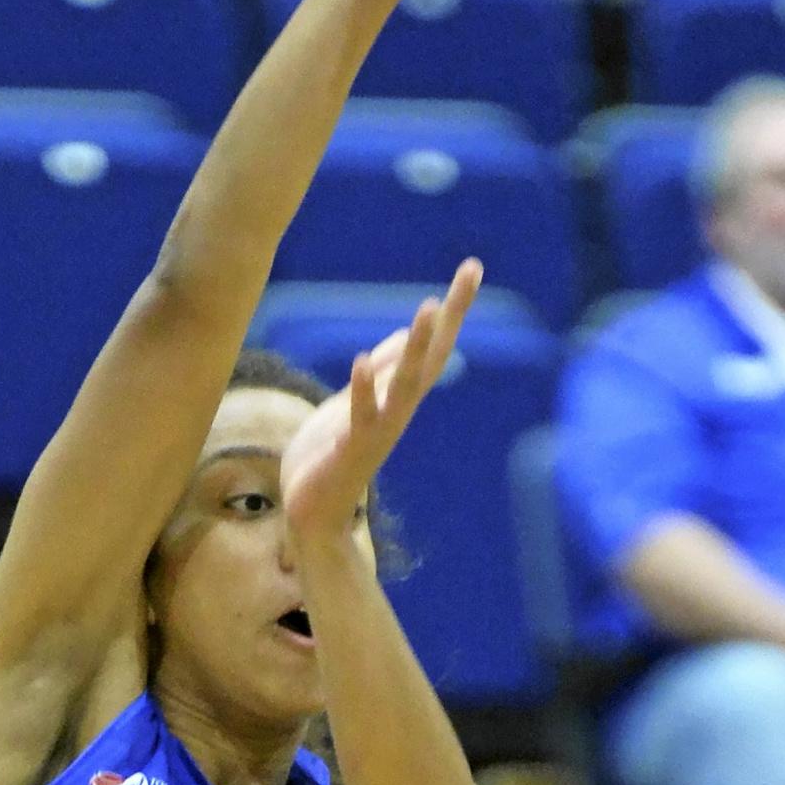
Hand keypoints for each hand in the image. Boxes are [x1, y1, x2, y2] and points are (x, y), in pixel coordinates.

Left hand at [279, 268, 480, 543]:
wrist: (312, 517)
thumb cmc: (330, 459)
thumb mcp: (354, 403)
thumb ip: (380, 373)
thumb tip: (402, 337)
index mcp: (396, 397)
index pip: (433, 346)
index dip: (452, 308)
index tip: (472, 267)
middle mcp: (396, 411)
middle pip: (430, 356)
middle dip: (450, 314)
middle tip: (472, 272)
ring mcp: (376, 431)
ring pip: (404, 384)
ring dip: (416, 348)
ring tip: (428, 307)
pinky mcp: (349, 450)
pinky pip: (360, 416)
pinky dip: (363, 389)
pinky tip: (362, 358)